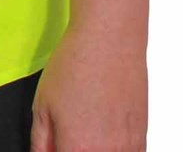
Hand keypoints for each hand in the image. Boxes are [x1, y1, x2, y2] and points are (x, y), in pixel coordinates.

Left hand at [30, 24, 147, 150]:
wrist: (109, 41)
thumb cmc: (75, 66)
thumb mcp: (42, 103)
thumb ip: (40, 140)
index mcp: (78, 149)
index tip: (54, 145)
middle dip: (73, 148)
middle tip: (68, 131)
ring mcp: (128, 148)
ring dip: (94, 148)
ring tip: (87, 124)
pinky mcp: (142, 137)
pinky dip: (115, 148)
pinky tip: (104, 129)